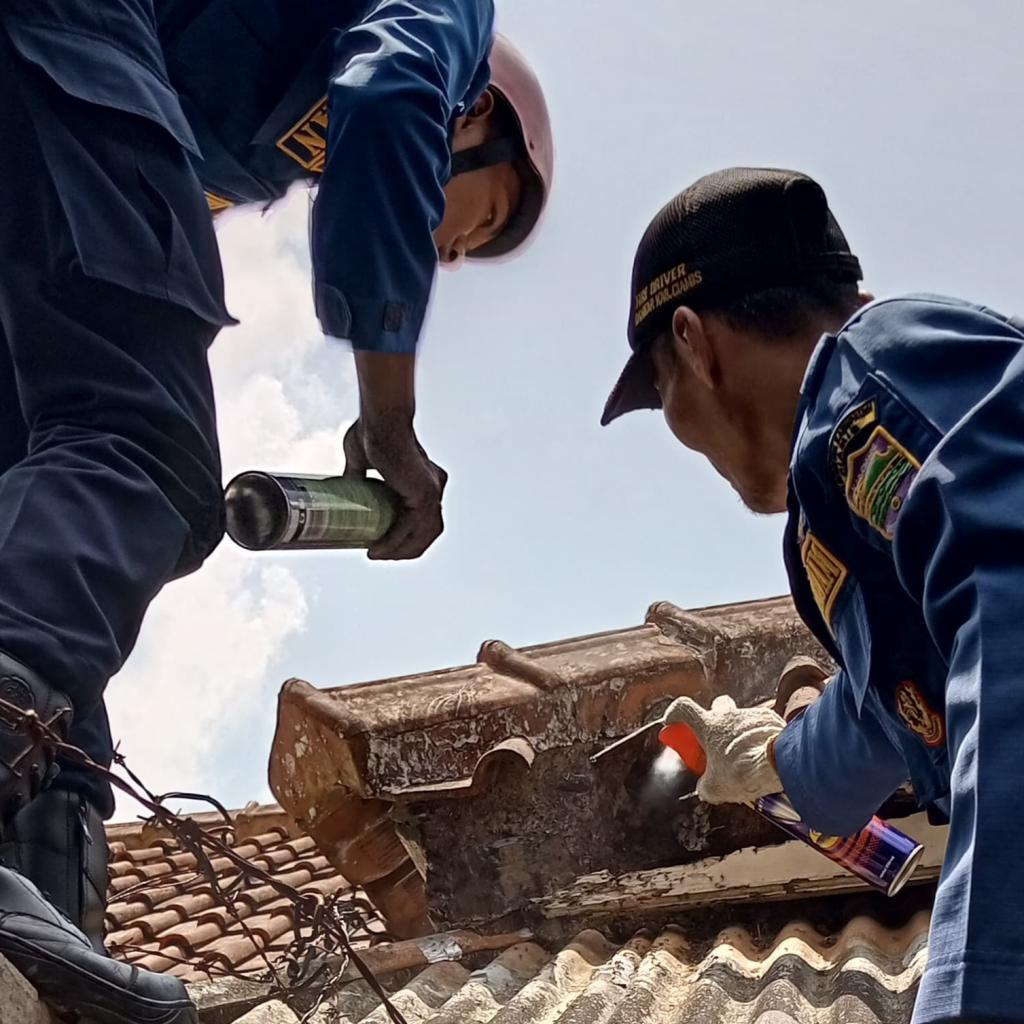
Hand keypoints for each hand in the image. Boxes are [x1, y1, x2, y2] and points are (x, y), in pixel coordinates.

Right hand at [343, 416, 446, 559]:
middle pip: (427, 531)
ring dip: (401, 550)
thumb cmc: (372, 431)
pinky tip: (377, 550)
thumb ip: (358, 475)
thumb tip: (345, 488)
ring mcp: (432, 490)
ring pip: (422, 534)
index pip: (422, 517)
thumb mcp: (361, 461)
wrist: (380, 418)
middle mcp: (434, 486)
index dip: (406, 535)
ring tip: (377, 556)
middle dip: (406, 549)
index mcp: (425, 479)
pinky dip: (394, 542)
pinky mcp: (424, 494)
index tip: (382, 543)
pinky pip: (410, 527)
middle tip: (380, 555)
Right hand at [663, 695, 784, 804]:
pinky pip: (761, 726)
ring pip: (741, 718)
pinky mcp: (772, 720)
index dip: (675, 713)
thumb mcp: (715, 787)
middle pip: (716, 707)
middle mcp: (728, 715)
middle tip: (714, 742)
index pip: (684, 707)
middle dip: (714, 720)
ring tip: (743, 756)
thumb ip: (705, 785)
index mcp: (708, 725)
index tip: (673, 722)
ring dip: (738, 733)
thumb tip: (706, 788)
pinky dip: (758, 738)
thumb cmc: (744, 771)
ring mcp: (751, 715)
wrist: (777, 765)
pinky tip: (760, 755)